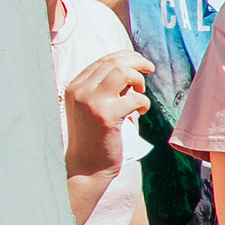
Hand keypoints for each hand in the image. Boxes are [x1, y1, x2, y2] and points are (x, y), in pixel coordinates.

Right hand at [63, 49, 154, 180]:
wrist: (85, 167)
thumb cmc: (94, 138)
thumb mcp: (92, 107)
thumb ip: (104, 89)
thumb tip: (130, 69)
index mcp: (74, 87)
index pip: (103, 60)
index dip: (126, 57)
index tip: (140, 63)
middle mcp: (80, 91)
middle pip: (114, 62)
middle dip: (137, 62)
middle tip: (149, 70)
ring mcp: (92, 102)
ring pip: (123, 72)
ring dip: (139, 79)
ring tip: (140, 93)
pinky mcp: (106, 116)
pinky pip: (135, 97)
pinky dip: (144, 102)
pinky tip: (141, 111)